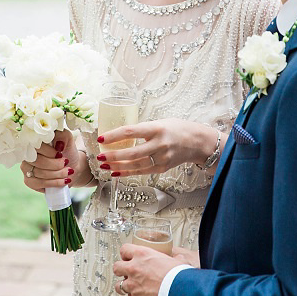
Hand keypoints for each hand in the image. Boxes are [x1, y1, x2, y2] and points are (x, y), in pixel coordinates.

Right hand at [20, 134, 82, 191]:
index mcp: (34, 141)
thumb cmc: (67, 151)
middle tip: (66, 163)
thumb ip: (63, 136)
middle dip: (55, 164)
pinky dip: (53, 183)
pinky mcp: (29, 181)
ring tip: (68, 172)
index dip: (48, 152)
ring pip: (39, 173)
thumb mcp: (68, 140)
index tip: (60, 153)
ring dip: (57, 174)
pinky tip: (63, 181)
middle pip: (37, 161)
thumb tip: (57, 143)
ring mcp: (26, 168)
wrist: (70, 165)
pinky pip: (38, 183)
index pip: (36, 146)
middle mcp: (27, 154)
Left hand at [97, 119, 221, 177]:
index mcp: (157, 128)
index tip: (101, 137)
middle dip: (113, 156)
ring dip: (117, 166)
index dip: (114, 135)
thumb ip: (143, 130)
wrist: (197, 142)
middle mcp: (159, 144)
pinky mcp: (162, 168)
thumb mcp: (160, 123)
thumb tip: (121, 135)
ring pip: (135, 165)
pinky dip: (127, 173)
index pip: (131, 132)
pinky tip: (116, 172)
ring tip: (104, 165)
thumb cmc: (176, 129)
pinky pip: (141, 171)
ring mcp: (162, 158)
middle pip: (132, 153)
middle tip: (99, 156)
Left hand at [113, 243, 187, 295]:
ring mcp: (132, 285)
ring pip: (119, 286)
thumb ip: (172, 259)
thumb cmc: (177, 275)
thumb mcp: (175, 260)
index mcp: (142, 255)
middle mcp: (134, 269)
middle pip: (117, 267)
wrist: (178, 292)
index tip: (128, 257)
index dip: (126, 253)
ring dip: (125, 287)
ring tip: (133, 288)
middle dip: (121, 270)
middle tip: (126, 272)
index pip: (125, 249)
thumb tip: (178, 259)